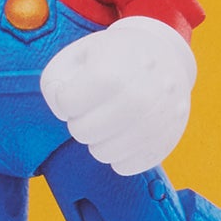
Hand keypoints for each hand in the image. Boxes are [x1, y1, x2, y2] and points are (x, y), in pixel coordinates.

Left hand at [39, 16, 196, 174]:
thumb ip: (54, 81)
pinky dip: (119, 154)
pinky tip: (124, 134)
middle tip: (94, 106)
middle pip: (82, 132)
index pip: (66, 104)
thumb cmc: (113, 58)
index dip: (67, 98)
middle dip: (80, 120)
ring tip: (110, 119)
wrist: (166, 56)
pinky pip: (126, 166)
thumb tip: (62, 109)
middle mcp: (138, 98)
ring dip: (98, 139)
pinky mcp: (166, 141)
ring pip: (102, 153)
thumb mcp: (78, 54)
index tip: (81, 87)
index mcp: (112, 73)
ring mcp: (156, 122)